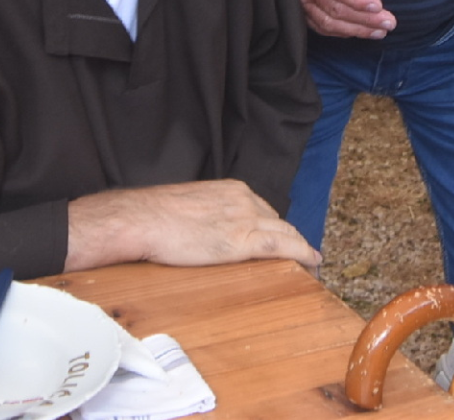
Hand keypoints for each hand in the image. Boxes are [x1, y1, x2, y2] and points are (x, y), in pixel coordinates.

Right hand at [66, 179, 318, 271]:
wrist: (141, 219)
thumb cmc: (154, 216)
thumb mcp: (188, 208)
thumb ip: (206, 215)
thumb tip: (206, 229)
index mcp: (230, 189)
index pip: (263, 209)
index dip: (275, 227)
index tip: (281, 238)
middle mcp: (243, 199)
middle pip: (278, 221)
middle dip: (291, 238)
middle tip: (300, 255)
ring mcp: (245, 218)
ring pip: (286, 233)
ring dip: (300, 248)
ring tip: (309, 262)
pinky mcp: (243, 240)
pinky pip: (283, 246)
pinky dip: (302, 253)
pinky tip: (312, 262)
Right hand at [283, 0, 393, 38]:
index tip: (376, 4)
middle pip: (336, 9)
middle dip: (364, 19)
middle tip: (390, 22)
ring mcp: (300, 2)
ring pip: (330, 22)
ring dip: (357, 29)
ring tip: (382, 31)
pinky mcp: (299, 10)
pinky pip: (321, 27)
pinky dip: (341, 33)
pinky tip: (360, 32)